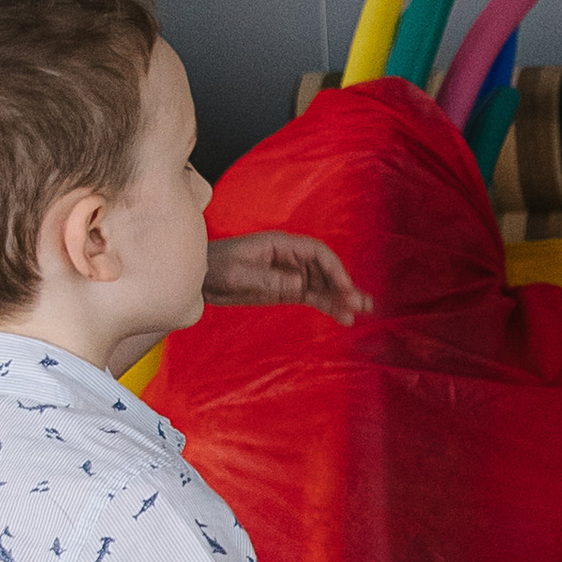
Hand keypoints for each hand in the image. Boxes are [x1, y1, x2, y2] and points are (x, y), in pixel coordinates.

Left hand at [205, 229, 372, 321]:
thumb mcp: (238, 274)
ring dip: (342, 297)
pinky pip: (313, 296)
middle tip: (360, 304)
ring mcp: (290, 274)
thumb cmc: (215, 269)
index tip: (344, 287)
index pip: (316, 252)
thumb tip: (299, 284)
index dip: (334, 268)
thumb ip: (268, 279)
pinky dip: (329, 305)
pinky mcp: (287, 290)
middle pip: (325, 268)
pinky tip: (343, 316)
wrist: (199, 279)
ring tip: (361, 311)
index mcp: (280, 244)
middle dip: (343, 285)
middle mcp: (290, 257)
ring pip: (323, 284)